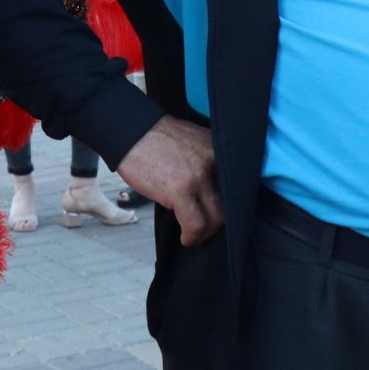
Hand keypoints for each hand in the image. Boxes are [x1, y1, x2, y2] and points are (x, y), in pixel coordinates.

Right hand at [114, 116, 223, 245]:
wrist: (131, 131)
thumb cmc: (156, 140)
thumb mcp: (191, 143)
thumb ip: (206, 163)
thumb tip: (212, 193)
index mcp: (218, 147)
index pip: (237, 184)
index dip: (228, 204)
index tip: (216, 213)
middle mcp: (215, 160)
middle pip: (230, 203)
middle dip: (217, 221)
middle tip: (205, 228)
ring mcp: (199, 175)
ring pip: (216, 218)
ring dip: (205, 232)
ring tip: (194, 235)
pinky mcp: (181, 190)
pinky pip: (196, 224)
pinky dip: (192, 236)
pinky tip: (186, 238)